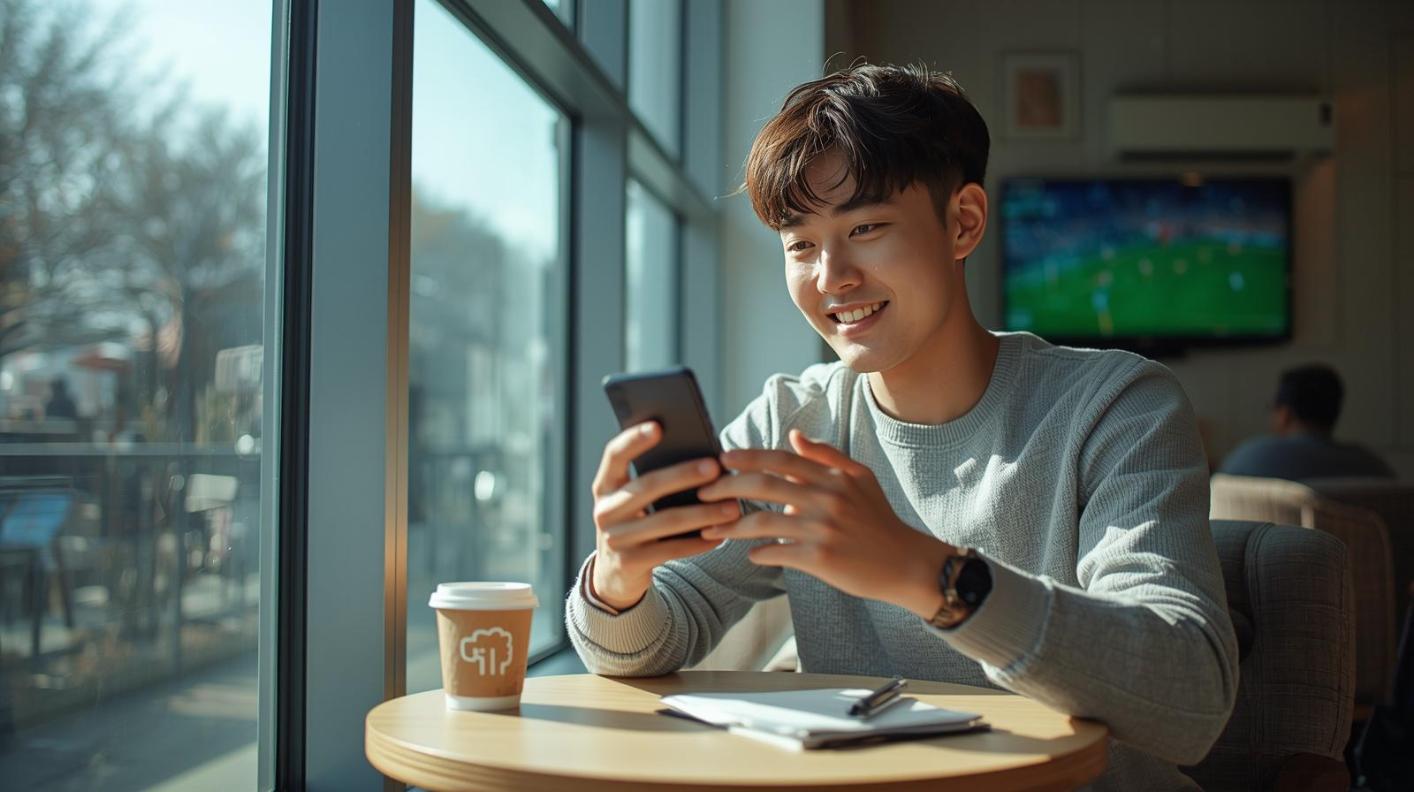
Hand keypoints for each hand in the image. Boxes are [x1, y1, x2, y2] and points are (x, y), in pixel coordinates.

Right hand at [589, 422, 740, 610]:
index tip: (659, 426)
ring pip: (665, 521)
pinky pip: (671, 549)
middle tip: (715, 467)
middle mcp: (605, 510)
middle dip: (683, 475)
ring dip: (703, 513)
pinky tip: (721, 534)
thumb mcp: (634, 500)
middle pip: (647, 487)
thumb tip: (702, 457)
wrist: (616, 575)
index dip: (634, 439)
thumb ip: (654, 478)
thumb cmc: (636, 522)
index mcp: (605, 486)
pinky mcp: (630, 563)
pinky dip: (698, 542)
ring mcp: (615, 539)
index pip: (614, 455)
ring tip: (732, 506)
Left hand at [697, 429, 954, 616]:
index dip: (747, 457)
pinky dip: (758, 553)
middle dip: (726, 487)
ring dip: (731, 526)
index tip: (721, 458)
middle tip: (701, 492)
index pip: (781, 459)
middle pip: (763, 486)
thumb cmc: (879, 519)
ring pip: (763, 523)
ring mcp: (822, 529)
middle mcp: (826, 498)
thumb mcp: (860, 478)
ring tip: (710, 528)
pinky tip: (749, 554)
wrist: (906, 563)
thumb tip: (793, 435)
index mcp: (833, 476)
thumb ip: (826, 455)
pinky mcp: (820, 558)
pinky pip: (776, 553)